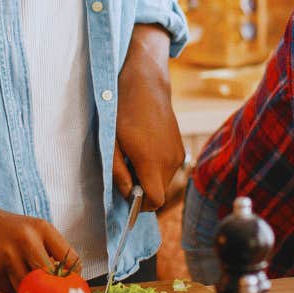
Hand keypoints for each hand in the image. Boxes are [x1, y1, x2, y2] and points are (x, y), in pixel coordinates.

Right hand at [0, 202, 76, 292]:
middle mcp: (27, 241)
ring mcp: (7, 257)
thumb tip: (65, 283)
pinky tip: (5, 283)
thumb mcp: (30, 229)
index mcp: (43, 229)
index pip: (72, 262)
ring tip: (24, 290)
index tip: (67, 287)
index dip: (71, 280)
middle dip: (50, 292)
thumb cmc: (1, 228)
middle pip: (51, 280)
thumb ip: (48, 251)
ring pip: (30, 291)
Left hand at [114, 59, 183, 211]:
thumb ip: (119, 173)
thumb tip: (128, 194)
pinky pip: (169, 169)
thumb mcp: (113, 144)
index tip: (128, 197)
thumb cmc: (123, 113)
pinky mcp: (180, 147)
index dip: (141, 206)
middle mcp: (170, 161)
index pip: (155, 201)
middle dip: (144, 191)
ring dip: (150, 179)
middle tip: (126, 174)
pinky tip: (145, 150)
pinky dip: (157, 168)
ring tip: (134, 158)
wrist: (147, 86)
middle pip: (159, 193)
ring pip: (164, 182)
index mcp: (152, 162)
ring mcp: (178, 154)